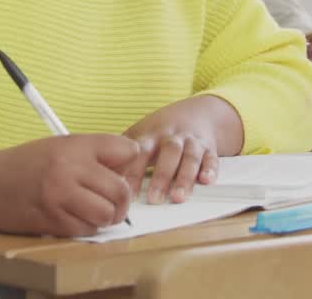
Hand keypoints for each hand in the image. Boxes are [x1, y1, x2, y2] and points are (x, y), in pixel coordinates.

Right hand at [0, 134, 136, 236]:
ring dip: (105, 217)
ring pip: (108, 214)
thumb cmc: (24, 164)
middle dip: (121, 200)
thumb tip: (128, 170)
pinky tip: (73, 218)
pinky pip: (87, 230)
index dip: (128, 163)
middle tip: (112, 201)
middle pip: (121, 189)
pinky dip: (86, 228)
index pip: (126, 150)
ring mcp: (61, 196)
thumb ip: (92, 155)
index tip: (120, 171)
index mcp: (75, 144)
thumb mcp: (59, 146)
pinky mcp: (53, 221)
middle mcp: (70, 168)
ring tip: (93, 211)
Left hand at [122, 96, 241, 204]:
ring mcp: (192, 142)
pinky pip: (212, 158)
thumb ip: (123, 152)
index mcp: (152, 134)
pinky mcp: (210, 148)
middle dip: (161, 177)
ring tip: (178, 198)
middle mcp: (172, 137)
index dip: (134, 172)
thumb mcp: (141, 133)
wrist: (198, 112)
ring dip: (185, 178)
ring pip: (190, 157)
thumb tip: (99, 174)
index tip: (127, 192)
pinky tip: (206, 181)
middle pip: (168, 153)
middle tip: (154, 199)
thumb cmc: (162, 130)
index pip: (141, 152)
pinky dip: (210, 169)